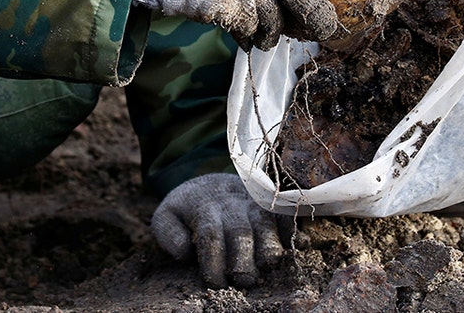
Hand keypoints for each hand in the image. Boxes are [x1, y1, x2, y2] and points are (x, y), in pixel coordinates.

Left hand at [150, 173, 290, 287]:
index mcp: (204, 209)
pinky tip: (297, 244)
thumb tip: (187, 253)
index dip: (214, 261)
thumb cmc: (188, 208)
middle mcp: (232, 205)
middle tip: (244, 281)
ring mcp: (254, 204)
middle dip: (244, 259)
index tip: (215, 282)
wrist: (210, 181)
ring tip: (267, 266)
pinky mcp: (271, 206)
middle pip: (240, 232)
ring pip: (266, 225)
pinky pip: (285, 215)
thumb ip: (168, 234)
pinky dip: (293, 229)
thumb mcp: (166, 216)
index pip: (210, 236)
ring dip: (269, 248)